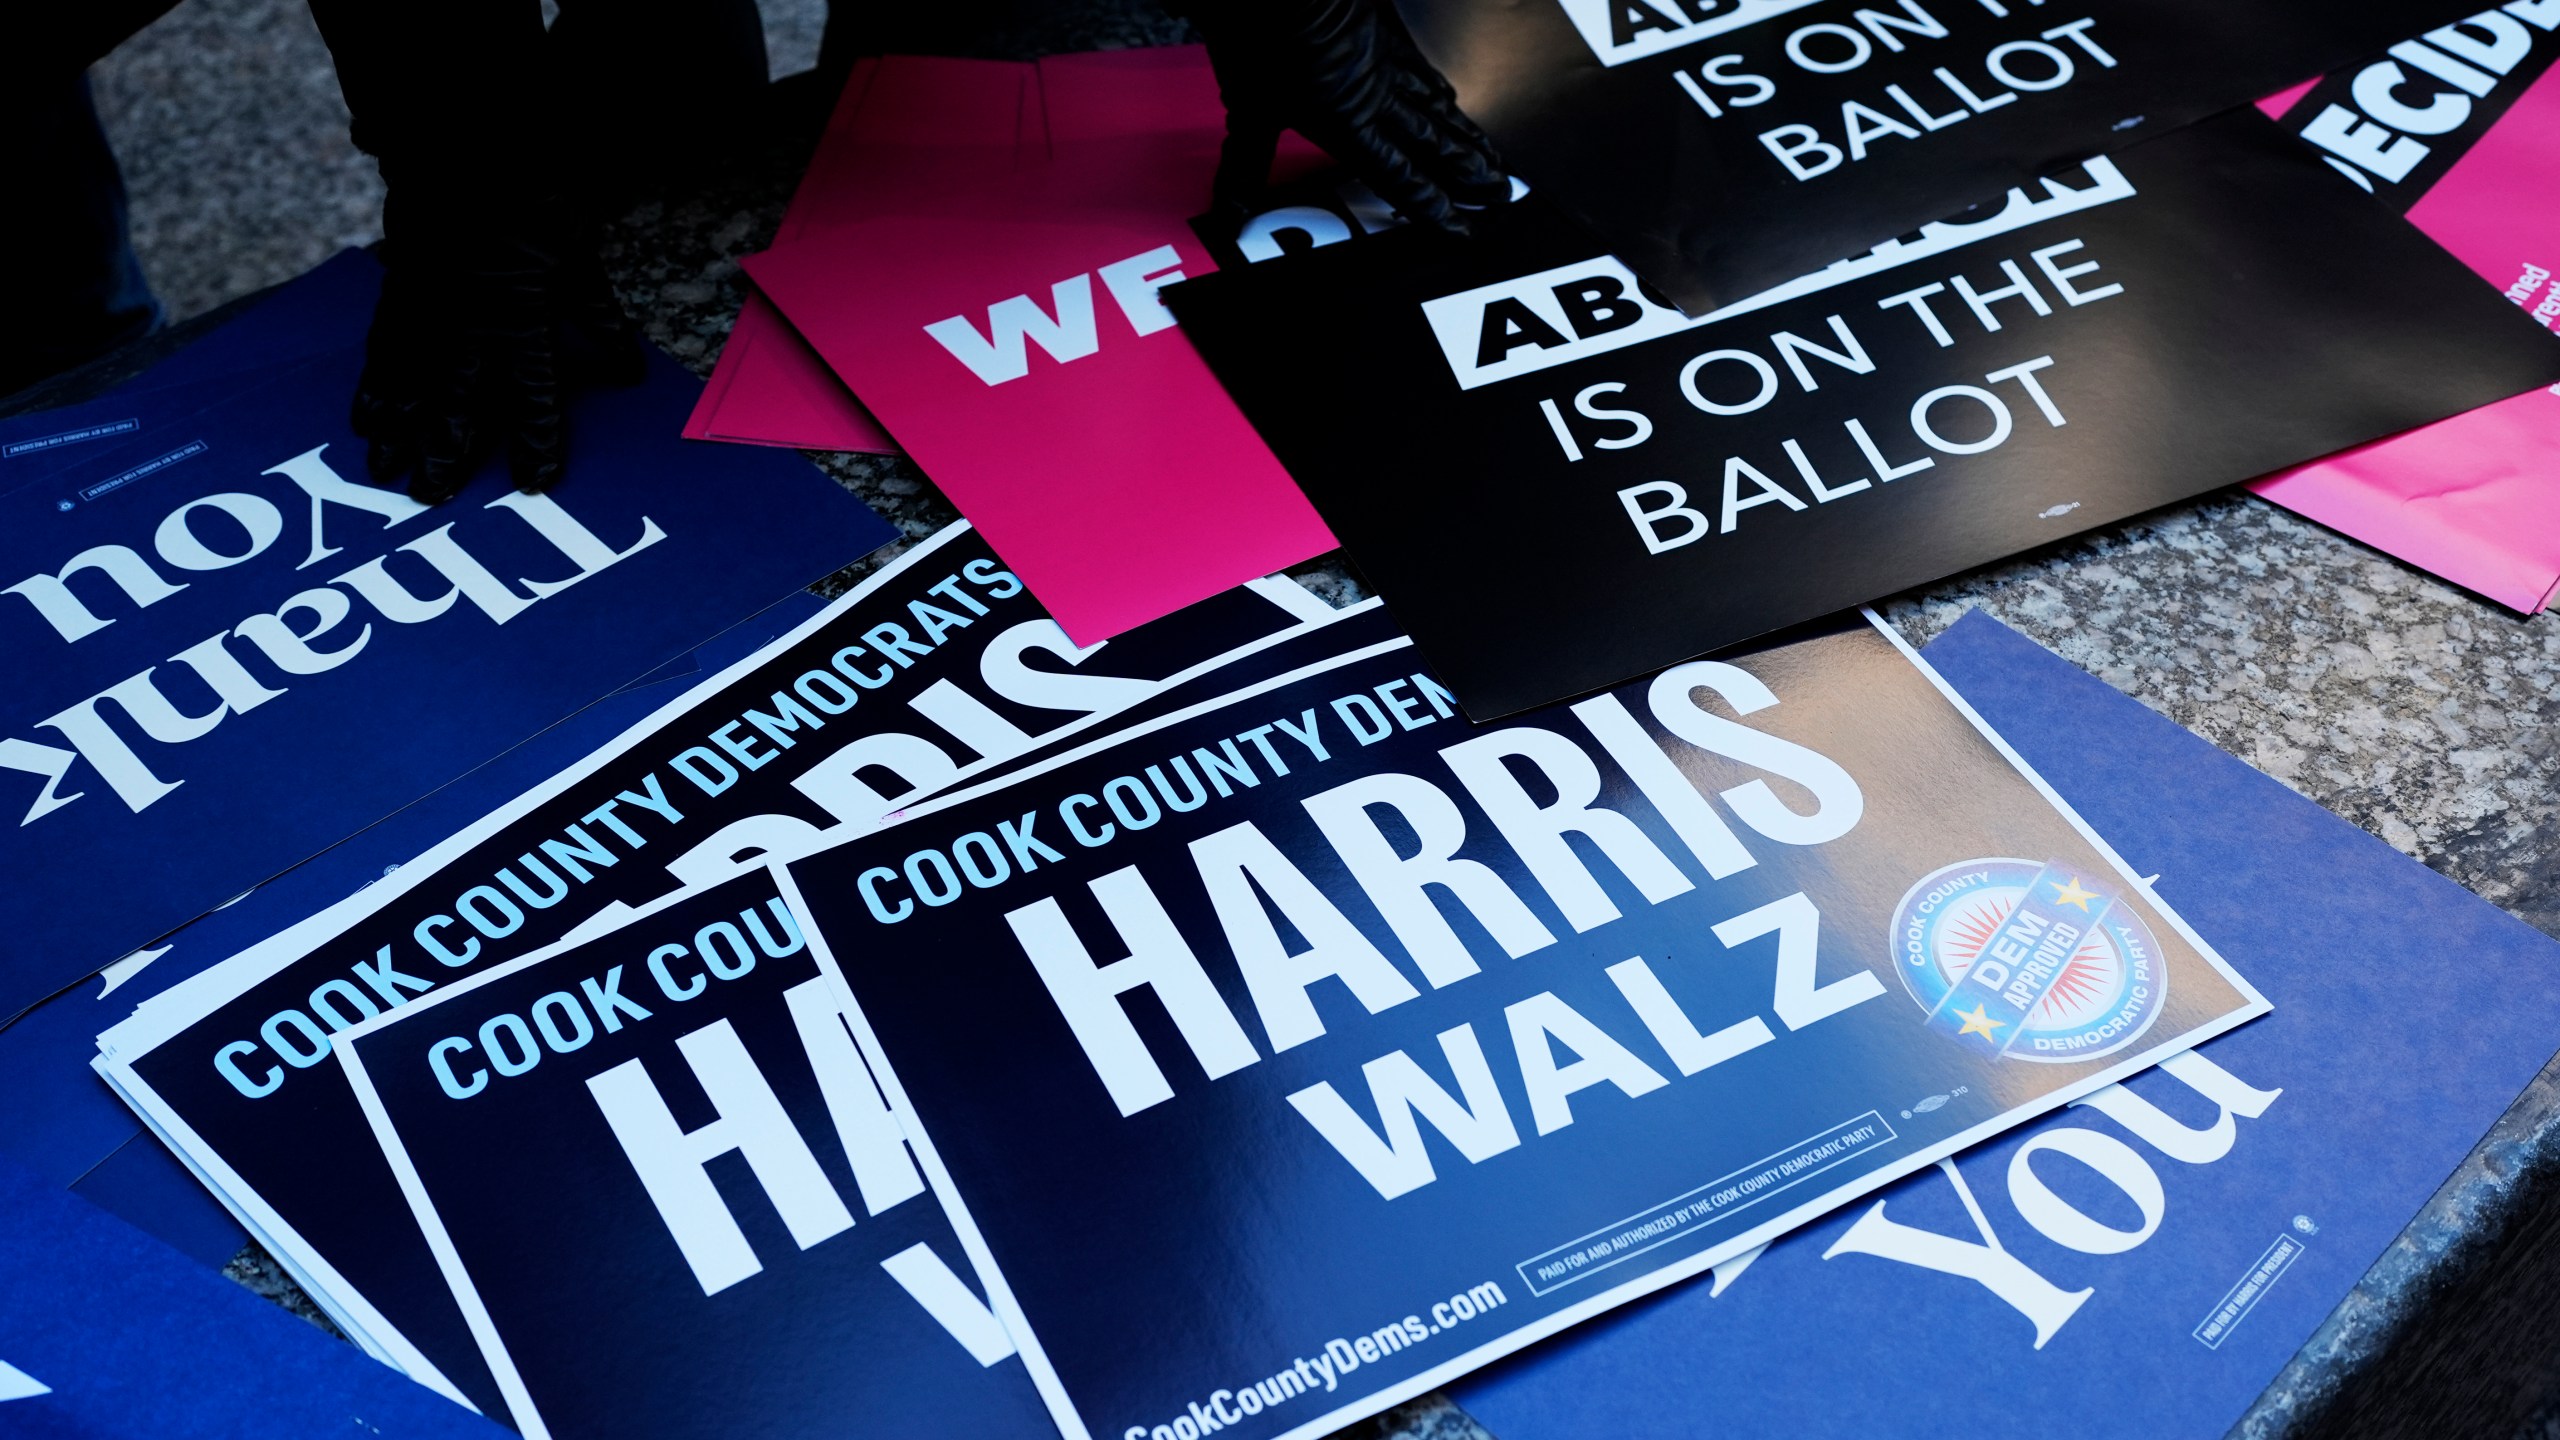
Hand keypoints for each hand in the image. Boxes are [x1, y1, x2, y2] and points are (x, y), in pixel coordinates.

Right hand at [352, 187, 644, 504]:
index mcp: (520, 322)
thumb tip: (627, 371)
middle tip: (429, 495)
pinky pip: (381, 347)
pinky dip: (372, 384)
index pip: (533, 399)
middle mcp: (466, 326)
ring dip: (395, 430)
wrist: (471, 145)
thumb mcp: (583, 262)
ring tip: (382, 470)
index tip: (536, 482)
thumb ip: (600, 322)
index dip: (537, 443)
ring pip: (405, 383)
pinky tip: (361, 414)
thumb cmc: (536, 200)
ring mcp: (426, 309)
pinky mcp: (398, 289)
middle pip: (453, 405)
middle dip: (443, 453)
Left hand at [1182, 0, 1510, 232]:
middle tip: (1500, 194)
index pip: (1400, 179)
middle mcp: (1377, 97)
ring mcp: (1385, 61)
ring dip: (1466, 136)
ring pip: (1438, 107)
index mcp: (1348, 125)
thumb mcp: (1249, 112)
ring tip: (1493, 156)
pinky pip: (1423, 69)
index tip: (1461, 227)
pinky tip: (1449, 94)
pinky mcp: (1383, 32)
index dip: (1432, 207)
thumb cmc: (1264, 36)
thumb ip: (1244, 167)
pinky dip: (1442, 89)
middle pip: (1435, 144)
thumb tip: (1229, 212)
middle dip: (1469, 174)